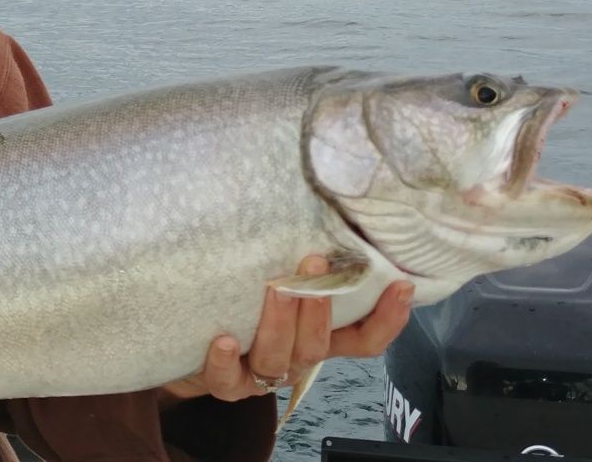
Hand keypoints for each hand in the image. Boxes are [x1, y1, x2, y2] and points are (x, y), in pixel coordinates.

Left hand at [162, 256, 414, 402]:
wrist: (191, 345)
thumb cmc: (243, 304)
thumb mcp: (280, 282)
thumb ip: (307, 266)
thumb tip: (325, 208)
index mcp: (317, 337)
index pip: (364, 340)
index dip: (386, 319)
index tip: (401, 285)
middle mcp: (294, 359)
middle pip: (318, 346)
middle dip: (319, 308)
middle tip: (314, 263)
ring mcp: (260, 375)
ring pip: (278, 358)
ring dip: (279, 323)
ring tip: (276, 289)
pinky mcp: (224, 384)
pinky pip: (227, 380)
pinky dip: (226, 362)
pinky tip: (224, 340)